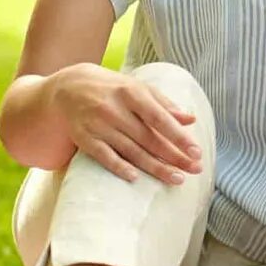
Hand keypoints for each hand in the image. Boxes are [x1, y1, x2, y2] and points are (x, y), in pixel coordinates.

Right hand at [49, 63, 202, 184]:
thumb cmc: (114, 89)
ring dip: (154, 167)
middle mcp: (114, 109)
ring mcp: (97, 125)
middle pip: (148, 138)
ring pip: (130, 150)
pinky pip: (103, 156)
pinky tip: (135, 178)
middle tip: (195, 169)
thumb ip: (165, 104)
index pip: (159, 118)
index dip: (178, 136)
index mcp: (131, 93)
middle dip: (173, 156)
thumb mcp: (139, 88)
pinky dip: (118, 167)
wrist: (68, 87)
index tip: (196, 151)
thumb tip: (190, 119)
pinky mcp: (84, 138)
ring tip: (176, 178)